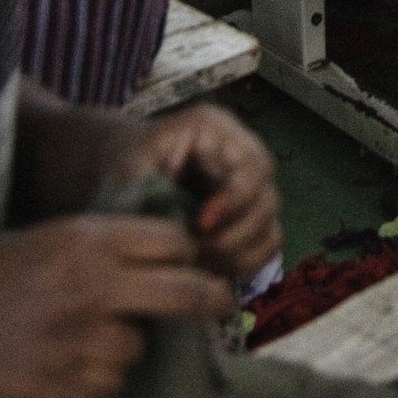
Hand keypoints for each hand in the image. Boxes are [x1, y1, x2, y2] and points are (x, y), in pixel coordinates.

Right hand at [0, 215, 224, 397]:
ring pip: (137, 347)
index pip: (169, 239)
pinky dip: (91, 384)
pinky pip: (104, 387)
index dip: (184, 252)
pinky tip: (53, 373)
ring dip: (121, 349)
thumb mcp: (26, 245)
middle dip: (208, 298)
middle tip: (222, 302)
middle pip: (182, 291)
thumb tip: (149, 261)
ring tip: (73, 345)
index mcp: (79, 238)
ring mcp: (78, 341)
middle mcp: (89, 285)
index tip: (192, 262)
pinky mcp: (62, 389)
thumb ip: (86, 251)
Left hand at [105, 103, 281, 279]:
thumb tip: (176, 229)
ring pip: (271, 229)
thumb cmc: (126, 161)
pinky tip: (210, 267)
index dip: (234, 201)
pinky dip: (245, 264)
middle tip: (196, 252)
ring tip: (200, 263)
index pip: (251, 165)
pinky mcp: (252, 216)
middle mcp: (245, 155)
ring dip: (240, 255)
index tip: (200, 225)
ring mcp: (253, 188)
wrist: (128, 166)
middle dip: (234, 236)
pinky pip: (267, 246)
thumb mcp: (129, 166)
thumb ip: (150, 191)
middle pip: (268, 201)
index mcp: (218, 130)